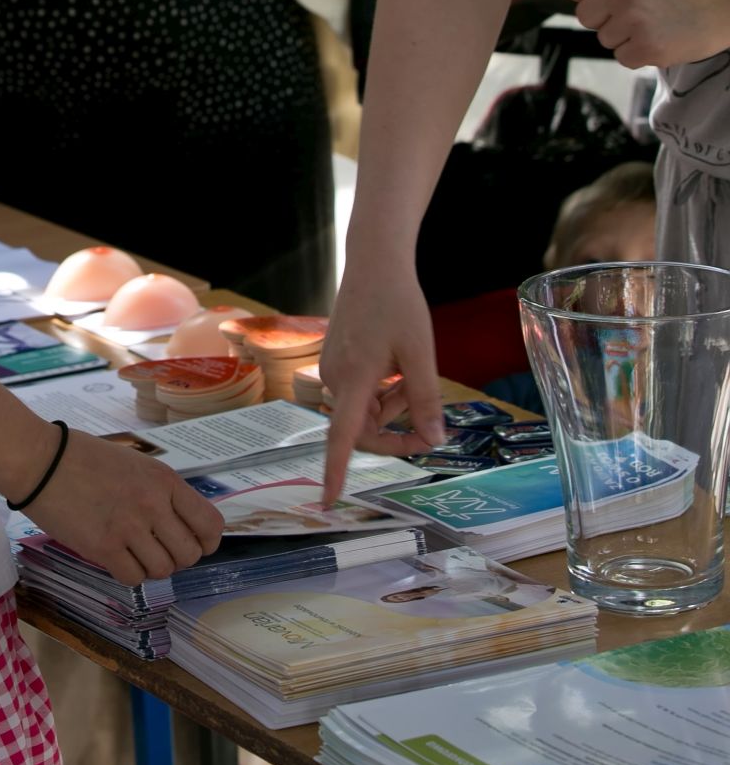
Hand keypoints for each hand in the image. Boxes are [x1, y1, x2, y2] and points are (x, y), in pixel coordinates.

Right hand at [26, 429, 224, 583]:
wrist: (41, 461)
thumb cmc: (84, 458)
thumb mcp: (136, 464)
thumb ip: (160, 492)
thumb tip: (179, 524)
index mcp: (164, 480)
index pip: (210, 524)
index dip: (206, 542)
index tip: (194, 544)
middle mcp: (153, 504)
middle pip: (189, 554)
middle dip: (176, 557)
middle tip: (156, 549)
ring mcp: (129, 527)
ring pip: (163, 570)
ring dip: (150, 567)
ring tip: (133, 551)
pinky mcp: (103, 547)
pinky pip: (133, 578)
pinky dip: (127, 573)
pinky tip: (115, 557)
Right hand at [319, 261, 443, 503]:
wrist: (374, 263)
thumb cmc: (398, 303)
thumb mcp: (421, 352)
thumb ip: (426, 399)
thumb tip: (435, 440)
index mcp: (355, 379)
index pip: (343, 437)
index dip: (336, 471)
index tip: (329, 501)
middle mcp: (336, 378)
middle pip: (364, 428)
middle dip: (397, 428)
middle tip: (431, 420)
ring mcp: (333, 368)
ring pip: (366, 409)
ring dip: (393, 406)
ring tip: (414, 374)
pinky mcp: (337, 360)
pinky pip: (361, 392)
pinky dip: (384, 390)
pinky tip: (398, 365)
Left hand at [544, 0, 729, 68]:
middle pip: (585, 17)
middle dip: (609, 15)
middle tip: (643, 5)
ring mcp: (634, 19)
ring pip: (604, 38)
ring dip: (626, 34)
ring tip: (656, 19)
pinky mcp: (648, 48)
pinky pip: (622, 57)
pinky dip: (640, 52)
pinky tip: (662, 35)